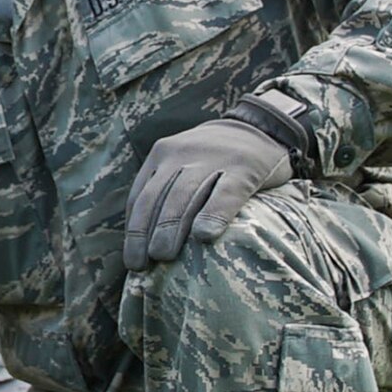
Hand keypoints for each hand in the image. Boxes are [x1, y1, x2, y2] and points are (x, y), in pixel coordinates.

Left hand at [124, 118, 293, 270]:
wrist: (258, 127)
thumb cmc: (214, 159)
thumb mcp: (183, 162)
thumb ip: (166, 190)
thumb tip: (147, 243)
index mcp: (162, 155)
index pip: (141, 196)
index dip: (134, 231)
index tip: (133, 260)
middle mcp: (182, 154)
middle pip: (158, 198)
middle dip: (146, 233)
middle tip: (143, 264)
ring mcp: (213, 159)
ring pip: (185, 196)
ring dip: (170, 228)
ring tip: (163, 256)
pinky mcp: (243, 167)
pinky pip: (225, 193)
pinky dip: (213, 215)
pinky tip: (204, 237)